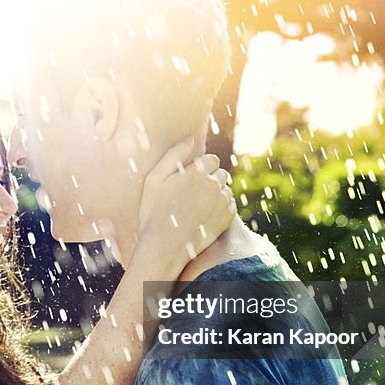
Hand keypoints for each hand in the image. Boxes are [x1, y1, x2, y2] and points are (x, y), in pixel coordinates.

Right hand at [137, 138, 235, 269]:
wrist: (163, 247)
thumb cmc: (153, 212)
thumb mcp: (154, 180)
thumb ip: (173, 155)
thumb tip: (192, 138)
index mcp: (196, 171)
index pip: (211, 160)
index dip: (200, 170)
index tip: (188, 182)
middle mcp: (213, 183)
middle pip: (220, 174)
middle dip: (210, 180)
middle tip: (191, 196)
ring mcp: (222, 201)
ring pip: (226, 190)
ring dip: (216, 195)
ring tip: (197, 209)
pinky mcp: (227, 218)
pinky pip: (230, 205)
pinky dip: (221, 208)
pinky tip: (204, 217)